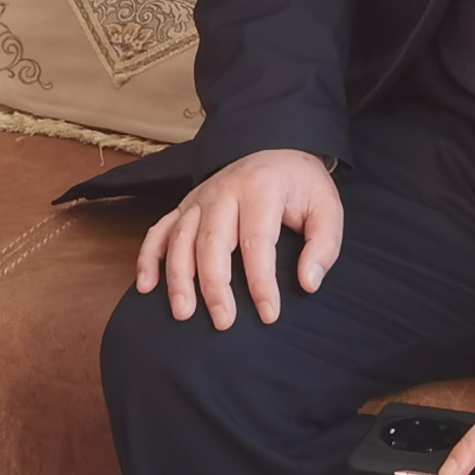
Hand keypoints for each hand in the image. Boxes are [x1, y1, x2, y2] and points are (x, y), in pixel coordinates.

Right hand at [134, 147, 340, 327]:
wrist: (277, 152)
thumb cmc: (301, 187)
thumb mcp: (327, 208)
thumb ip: (323, 246)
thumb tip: (308, 283)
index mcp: (261, 188)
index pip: (257, 241)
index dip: (261, 282)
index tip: (268, 314)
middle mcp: (224, 190)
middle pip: (212, 242)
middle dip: (215, 286)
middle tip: (223, 322)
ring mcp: (199, 197)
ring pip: (180, 239)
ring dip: (178, 278)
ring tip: (183, 313)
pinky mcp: (185, 206)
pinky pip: (159, 231)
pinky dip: (148, 258)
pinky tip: (147, 287)